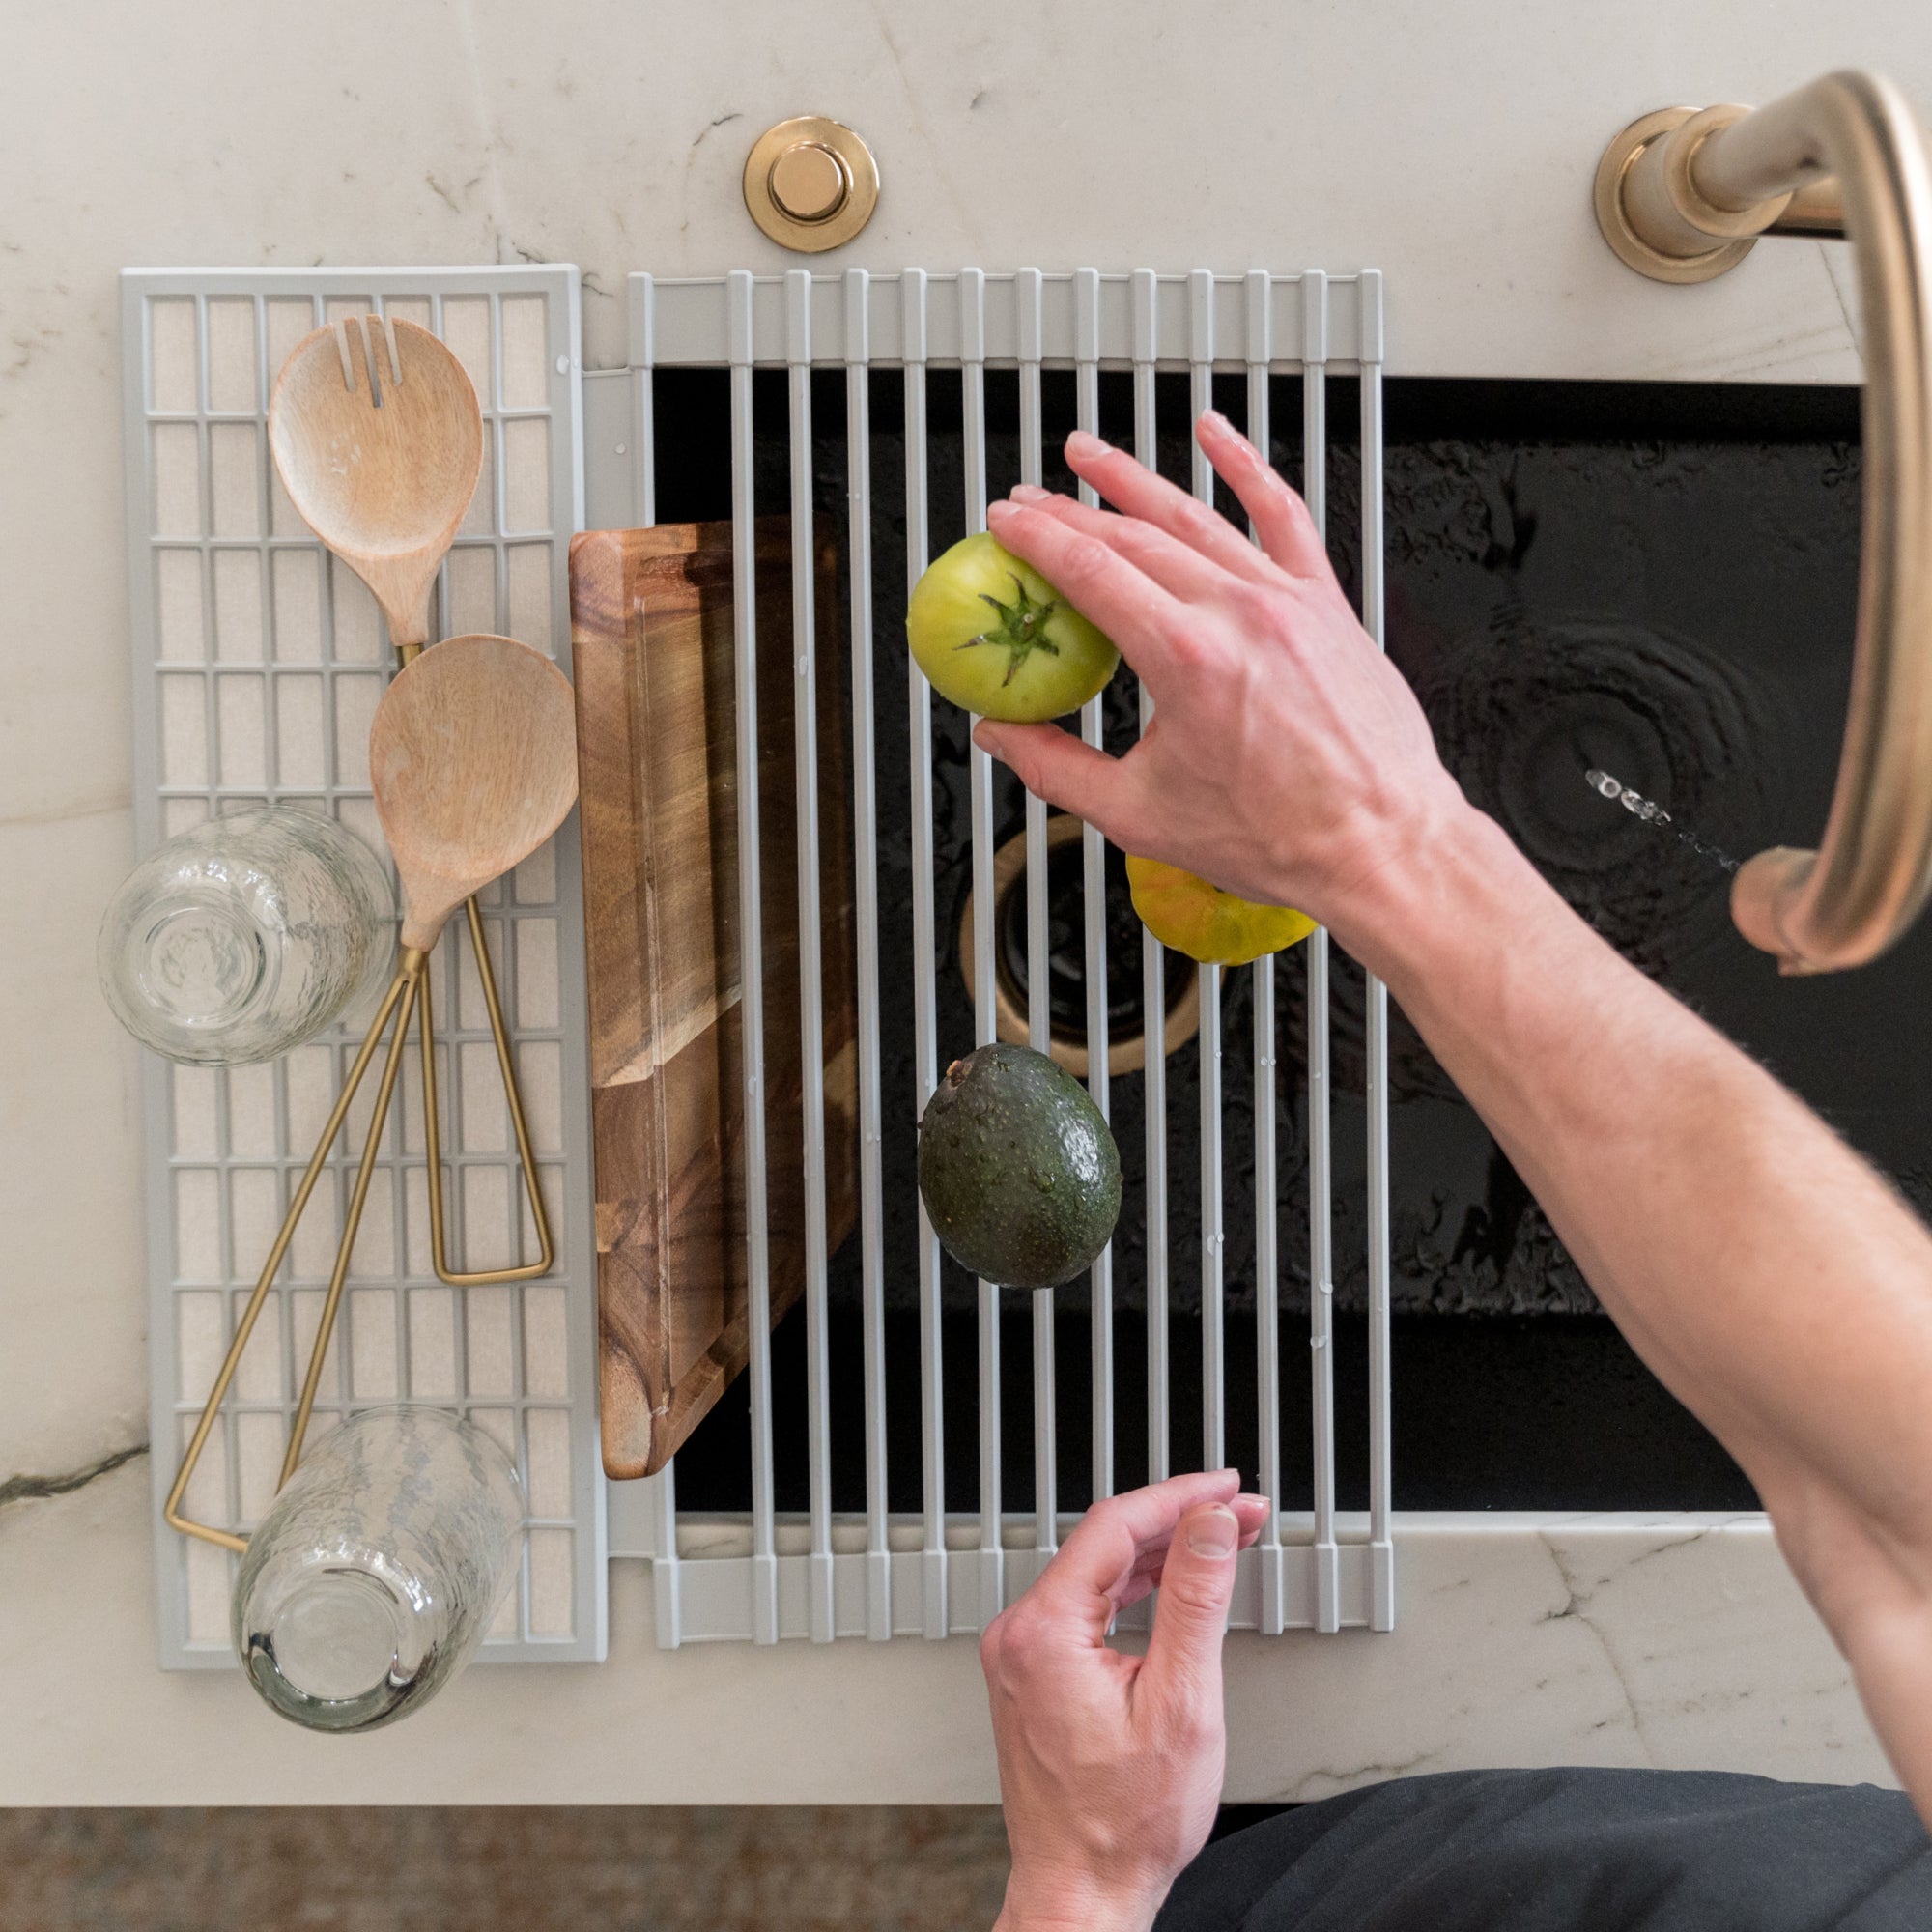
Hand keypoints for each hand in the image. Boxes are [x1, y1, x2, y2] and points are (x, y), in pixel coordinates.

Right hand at [974, 414, 1467, 944]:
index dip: (1037, 537)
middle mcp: (1239, 613)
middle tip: (1031, 500)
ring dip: (1135, 478)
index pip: (1092, 570)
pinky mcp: (1326, 603)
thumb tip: (1004, 740)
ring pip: (1198, 516)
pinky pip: (1284, 515)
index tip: (1007, 522)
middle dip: (1071, 510)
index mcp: (1188, 659)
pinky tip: (1217, 434)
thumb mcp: (1141, 815)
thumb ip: (1057, 771)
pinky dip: (1247, 467)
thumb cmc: (1283, 837)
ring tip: (1090, 454)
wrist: (1381, 845)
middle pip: (1135, 536)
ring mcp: (1287, 600)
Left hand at [982, 1472, 1271, 1931]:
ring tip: (1222, 1540)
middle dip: (1179, 1521)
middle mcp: (1019, 1635)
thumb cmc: (1122, 1823)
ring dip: (1162, 1553)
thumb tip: (1211, 1527)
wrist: (1083, 1891)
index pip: (1115, 1526)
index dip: (1179, 1497)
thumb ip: (1197, 1601)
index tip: (1228, 1488)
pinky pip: (1087, 1607)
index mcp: (1042, 1631)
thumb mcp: (1180, 1703)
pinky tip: (1176, 1584)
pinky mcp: (1035, 1675)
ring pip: (1098, 1574)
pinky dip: (1137, 1589)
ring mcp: (1023, 1656)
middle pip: (1105, 1544)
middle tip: (1241, 1512)